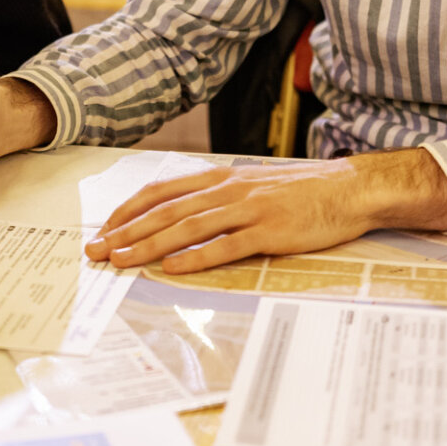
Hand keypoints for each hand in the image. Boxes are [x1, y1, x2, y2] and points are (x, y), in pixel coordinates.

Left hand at [84, 148, 446, 273]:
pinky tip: (173, 267)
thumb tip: (184, 212)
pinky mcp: (269, 232)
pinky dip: (196, 258)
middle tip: (97, 250)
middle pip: (166, 211)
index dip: (129, 209)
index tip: (104, 227)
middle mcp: (228, 189)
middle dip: (126, 231)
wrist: (349, 188)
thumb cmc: (303, 190)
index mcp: (222, 178)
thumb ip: (220, 196)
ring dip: (149, 245)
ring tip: (121, 260)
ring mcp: (248, 209)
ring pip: (187, 228)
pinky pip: (225, 246)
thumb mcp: (254, 183)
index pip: (162, 190)